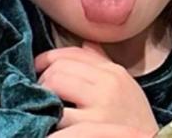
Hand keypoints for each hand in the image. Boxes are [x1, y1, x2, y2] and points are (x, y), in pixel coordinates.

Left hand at [36, 41, 158, 135]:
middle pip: (59, 69)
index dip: (48, 58)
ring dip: (42, 99)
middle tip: (40, 94)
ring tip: (46, 109)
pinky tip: (51, 124)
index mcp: (114, 72)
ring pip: (54, 87)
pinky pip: (57, 118)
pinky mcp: (91, 129)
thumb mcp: (125, 86)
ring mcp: (99, 108)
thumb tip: (86, 43)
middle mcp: (108, 85)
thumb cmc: (134, 119)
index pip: (72, 53)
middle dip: (43, 81)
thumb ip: (103, 64)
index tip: (37, 68)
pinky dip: (48, 119)